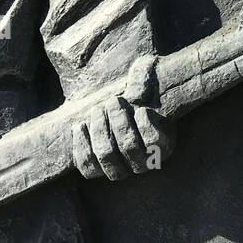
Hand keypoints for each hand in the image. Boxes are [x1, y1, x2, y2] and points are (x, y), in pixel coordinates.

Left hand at [70, 56, 172, 181]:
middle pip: (130, 148)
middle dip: (120, 124)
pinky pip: (88, 167)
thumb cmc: (139, 84)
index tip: (142, 109)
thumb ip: (143, 79)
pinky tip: (80, 125)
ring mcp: (120, 168)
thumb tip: (135, 94)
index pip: (156, 144)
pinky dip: (82, 147)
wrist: (115, 99)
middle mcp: (142, 161)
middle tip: (113, 101)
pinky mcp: (97, 169)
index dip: (147, 129)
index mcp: (163, 143)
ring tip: (97, 110)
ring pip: (107, 157)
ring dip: (100, 132)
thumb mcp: (146, 73)